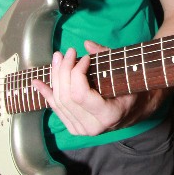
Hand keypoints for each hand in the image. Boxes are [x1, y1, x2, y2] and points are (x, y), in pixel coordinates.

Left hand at [33, 40, 156, 137]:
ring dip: (55, 77)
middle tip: (68, 52)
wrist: (136, 110)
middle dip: (63, 70)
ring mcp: (81, 129)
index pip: (80, 94)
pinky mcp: (74, 127)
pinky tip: (37, 82)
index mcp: (108, 116)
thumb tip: (87, 45)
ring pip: (58, 102)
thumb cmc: (133, 90)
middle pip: (66, 97)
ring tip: (57, 58)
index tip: (84, 58)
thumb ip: (107, 58)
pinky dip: (46, 93)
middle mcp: (93, 127)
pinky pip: (56, 108)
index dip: (77, 72)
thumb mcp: (124, 74)